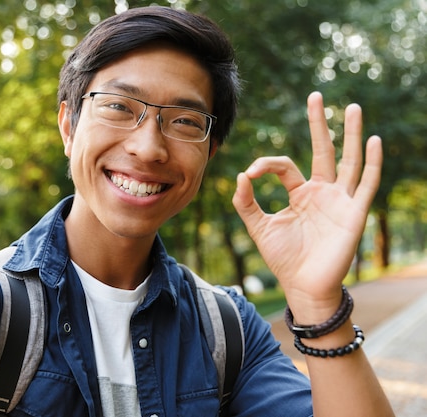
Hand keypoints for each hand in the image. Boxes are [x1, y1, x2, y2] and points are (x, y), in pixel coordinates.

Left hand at [232, 92, 381, 320]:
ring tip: (350, 107)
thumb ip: (246, 203)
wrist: (303, 287)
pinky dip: (371, 163)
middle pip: (322, 150)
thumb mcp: (259, 228)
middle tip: (315, 96)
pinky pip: (366, 184)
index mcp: (300, 194)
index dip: (266, 164)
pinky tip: (372, 140)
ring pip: (348, 160)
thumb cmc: (284, 259)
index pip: (285, 165)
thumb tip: (240, 175)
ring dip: (349, 134)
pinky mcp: (354, 212)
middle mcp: (322, 192)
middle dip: (319, 124)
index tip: (250, 172)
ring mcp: (340, 200)